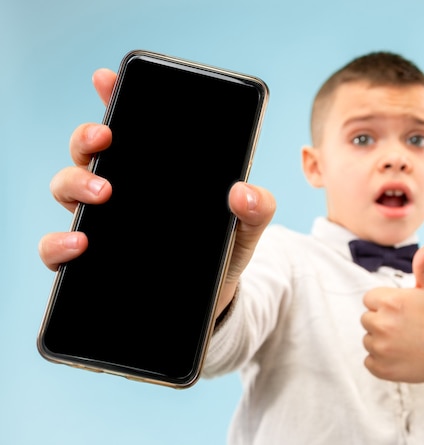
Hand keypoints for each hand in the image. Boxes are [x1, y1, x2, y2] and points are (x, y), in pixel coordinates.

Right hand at [38, 69, 275, 313]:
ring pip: (67, 188)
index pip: (130, 127)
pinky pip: (59, 247)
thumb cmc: (222, 253)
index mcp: (157, 172)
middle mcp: (124, 190)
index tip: (107, 78)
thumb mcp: (244, 228)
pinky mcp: (94, 261)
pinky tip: (79, 243)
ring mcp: (105, 223)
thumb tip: (244, 192)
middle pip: (90, 150)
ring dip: (74, 183)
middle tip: (106, 138)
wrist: (211, 299)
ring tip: (102, 193)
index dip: (114, 97)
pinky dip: (58, 243)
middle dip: (88, 135)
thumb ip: (255, 209)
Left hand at [360, 244, 423, 390]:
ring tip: (406, 341)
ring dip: (381, 341)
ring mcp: (380, 349)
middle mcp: (381, 324)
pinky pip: (370, 361)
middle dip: (382, 321)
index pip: (370, 299)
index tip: (403, 310)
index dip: (386, 304)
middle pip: (367, 319)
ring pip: (368, 340)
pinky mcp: (380, 369)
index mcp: (389, 302)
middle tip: (406, 326)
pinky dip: (382, 360)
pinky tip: (401, 356)